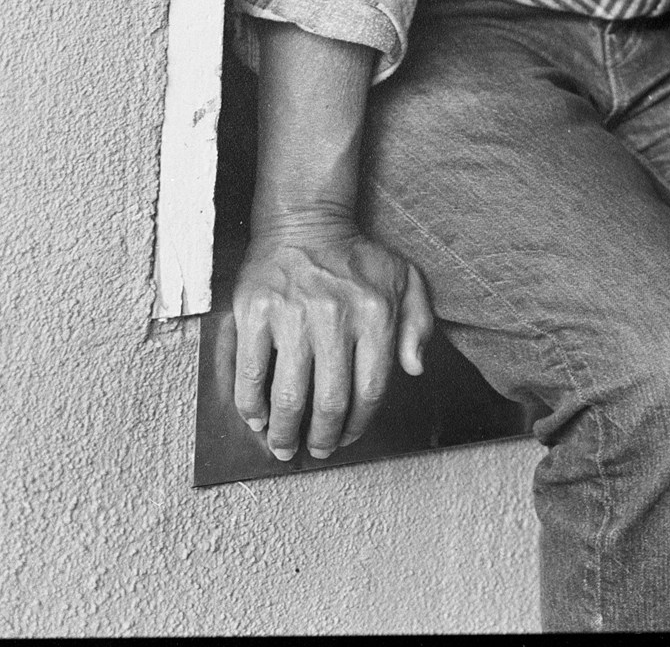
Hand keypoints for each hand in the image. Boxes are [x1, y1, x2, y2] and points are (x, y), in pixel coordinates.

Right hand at [232, 222, 434, 462]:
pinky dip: (251, 406)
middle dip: (322, 437)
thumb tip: (415, 368)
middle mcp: (335, 317)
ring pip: (288, 396)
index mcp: (375, 313)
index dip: (358, 424)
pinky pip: (251, 374)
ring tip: (284, 445)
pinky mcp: (256, 313)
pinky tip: (256, 418)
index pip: (369, 390)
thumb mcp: (405, 280)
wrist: (305, 221)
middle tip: (316, 450)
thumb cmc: (357, 258)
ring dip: (284, 432)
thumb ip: (419, 324)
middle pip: (328, 402)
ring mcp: (292, 316)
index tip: (347, 438)